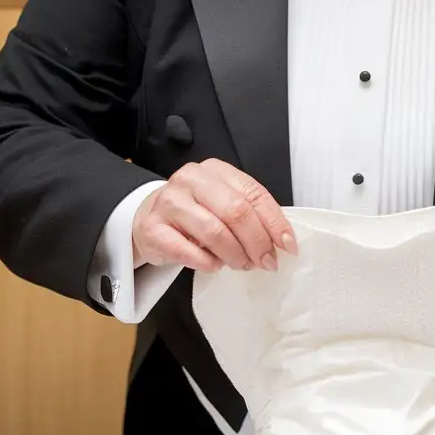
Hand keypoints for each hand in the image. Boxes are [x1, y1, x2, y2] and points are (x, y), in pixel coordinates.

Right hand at [132, 159, 296, 273]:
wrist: (146, 220)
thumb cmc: (192, 213)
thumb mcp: (221, 202)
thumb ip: (249, 213)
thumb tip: (282, 240)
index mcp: (215, 170)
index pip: (253, 193)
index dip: (275, 222)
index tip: (288, 245)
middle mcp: (191, 180)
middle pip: (236, 211)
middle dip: (258, 242)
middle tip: (267, 262)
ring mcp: (169, 202)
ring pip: (214, 232)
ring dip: (235, 255)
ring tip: (243, 265)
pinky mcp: (152, 228)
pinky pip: (188, 251)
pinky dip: (208, 263)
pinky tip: (215, 265)